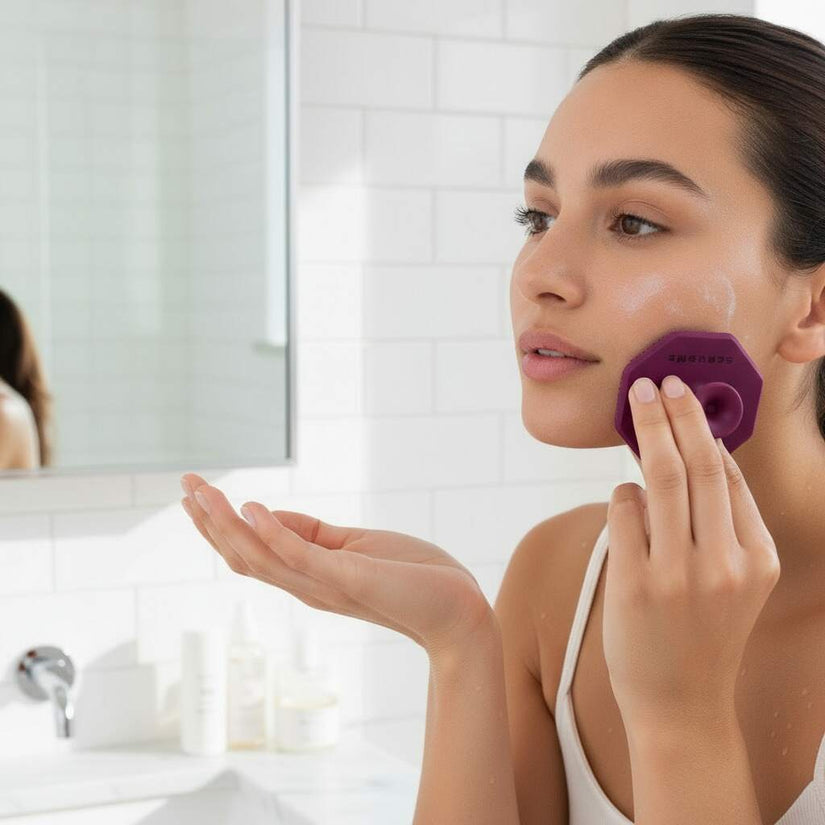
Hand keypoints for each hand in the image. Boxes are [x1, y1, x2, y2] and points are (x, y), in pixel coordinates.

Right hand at [179, 473, 493, 656]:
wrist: (457, 609)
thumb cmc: (411, 577)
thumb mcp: (354, 547)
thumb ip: (312, 534)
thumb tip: (268, 514)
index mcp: (307, 578)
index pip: (250, 553)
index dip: (219, 525)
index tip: (196, 492)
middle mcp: (307, 586)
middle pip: (243, 557)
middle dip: (210, 523)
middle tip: (184, 485)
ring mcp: (325, 585)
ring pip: (261, 557)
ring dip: (226, 524)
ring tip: (201, 491)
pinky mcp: (349, 577)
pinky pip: (301, 557)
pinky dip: (272, 534)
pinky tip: (251, 507)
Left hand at [603, 374, 780, 731]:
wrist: (680, 703)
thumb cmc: (702, 632)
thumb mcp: (735, 581)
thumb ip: (723, 524)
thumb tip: (696, 452)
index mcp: (758, 559)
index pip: (730, 477)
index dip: (706, 429)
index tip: (689, 397)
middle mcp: (725, 564)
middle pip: (699, 465)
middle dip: (677, 413)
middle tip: (658, 381)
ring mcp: (679, 575)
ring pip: (661, 478)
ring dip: (647, 432)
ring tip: (637, 403)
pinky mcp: (636, 584)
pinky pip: (624, 510)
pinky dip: (624, 492)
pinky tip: (627, 493)